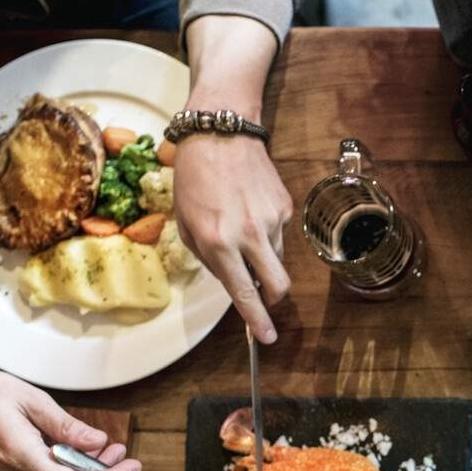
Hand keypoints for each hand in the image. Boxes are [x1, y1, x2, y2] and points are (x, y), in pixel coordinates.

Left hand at [173, 132, 295, 343]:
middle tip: (263, 297)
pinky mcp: (285, 206)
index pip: (244, 292)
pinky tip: (250, 209)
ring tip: (243, 231)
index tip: (266, 338)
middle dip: (273, 299)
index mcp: (218, 241)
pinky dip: (267, 232)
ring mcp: (271, 220)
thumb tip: (234, 281)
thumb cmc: (194, 178)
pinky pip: (280, 234)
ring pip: (277, 259)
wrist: (219, 132)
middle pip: (278, 285)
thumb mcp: (186, 223)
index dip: (256, 320)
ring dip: (264, 259)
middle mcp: (249, 234)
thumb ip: (209, 258)